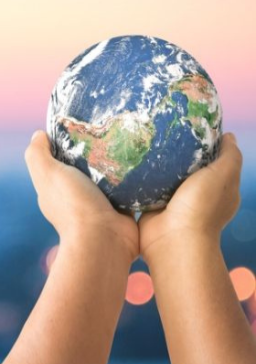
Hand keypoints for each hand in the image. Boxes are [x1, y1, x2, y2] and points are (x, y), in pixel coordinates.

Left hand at [25, 130, 138, 260]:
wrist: (104, 240)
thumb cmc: (73, 203)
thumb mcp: (48, 174)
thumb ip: (38, 154)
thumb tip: (38, 134)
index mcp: (55, 188)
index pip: (57, 161)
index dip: (65, 143)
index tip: (81, 124)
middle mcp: (75, 197)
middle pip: (84, 167)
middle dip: (95, 151)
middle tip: (110, 129)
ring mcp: (99, 204)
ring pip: (108, 177)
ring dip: (116, 163)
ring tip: (129, 140)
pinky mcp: (121, 209)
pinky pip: (129, 189)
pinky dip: (134, 178)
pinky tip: (142, 161)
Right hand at [139, 132, 242, 260]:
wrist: (171, 238)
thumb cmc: (200, 206)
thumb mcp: (222, 175)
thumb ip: (229, 156)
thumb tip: (228, 136)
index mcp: (219, 189)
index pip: (216, 161)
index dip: (207, 144)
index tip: (191, 125)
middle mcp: (198, 195)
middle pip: (189, 167)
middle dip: (179, 151)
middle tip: (164, 130)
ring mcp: (174, 201)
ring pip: (167, 176)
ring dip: (158, 163)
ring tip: (145, 141)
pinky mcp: (153, 205)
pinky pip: (147, 186)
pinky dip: (143, 176)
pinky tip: (133, 161)